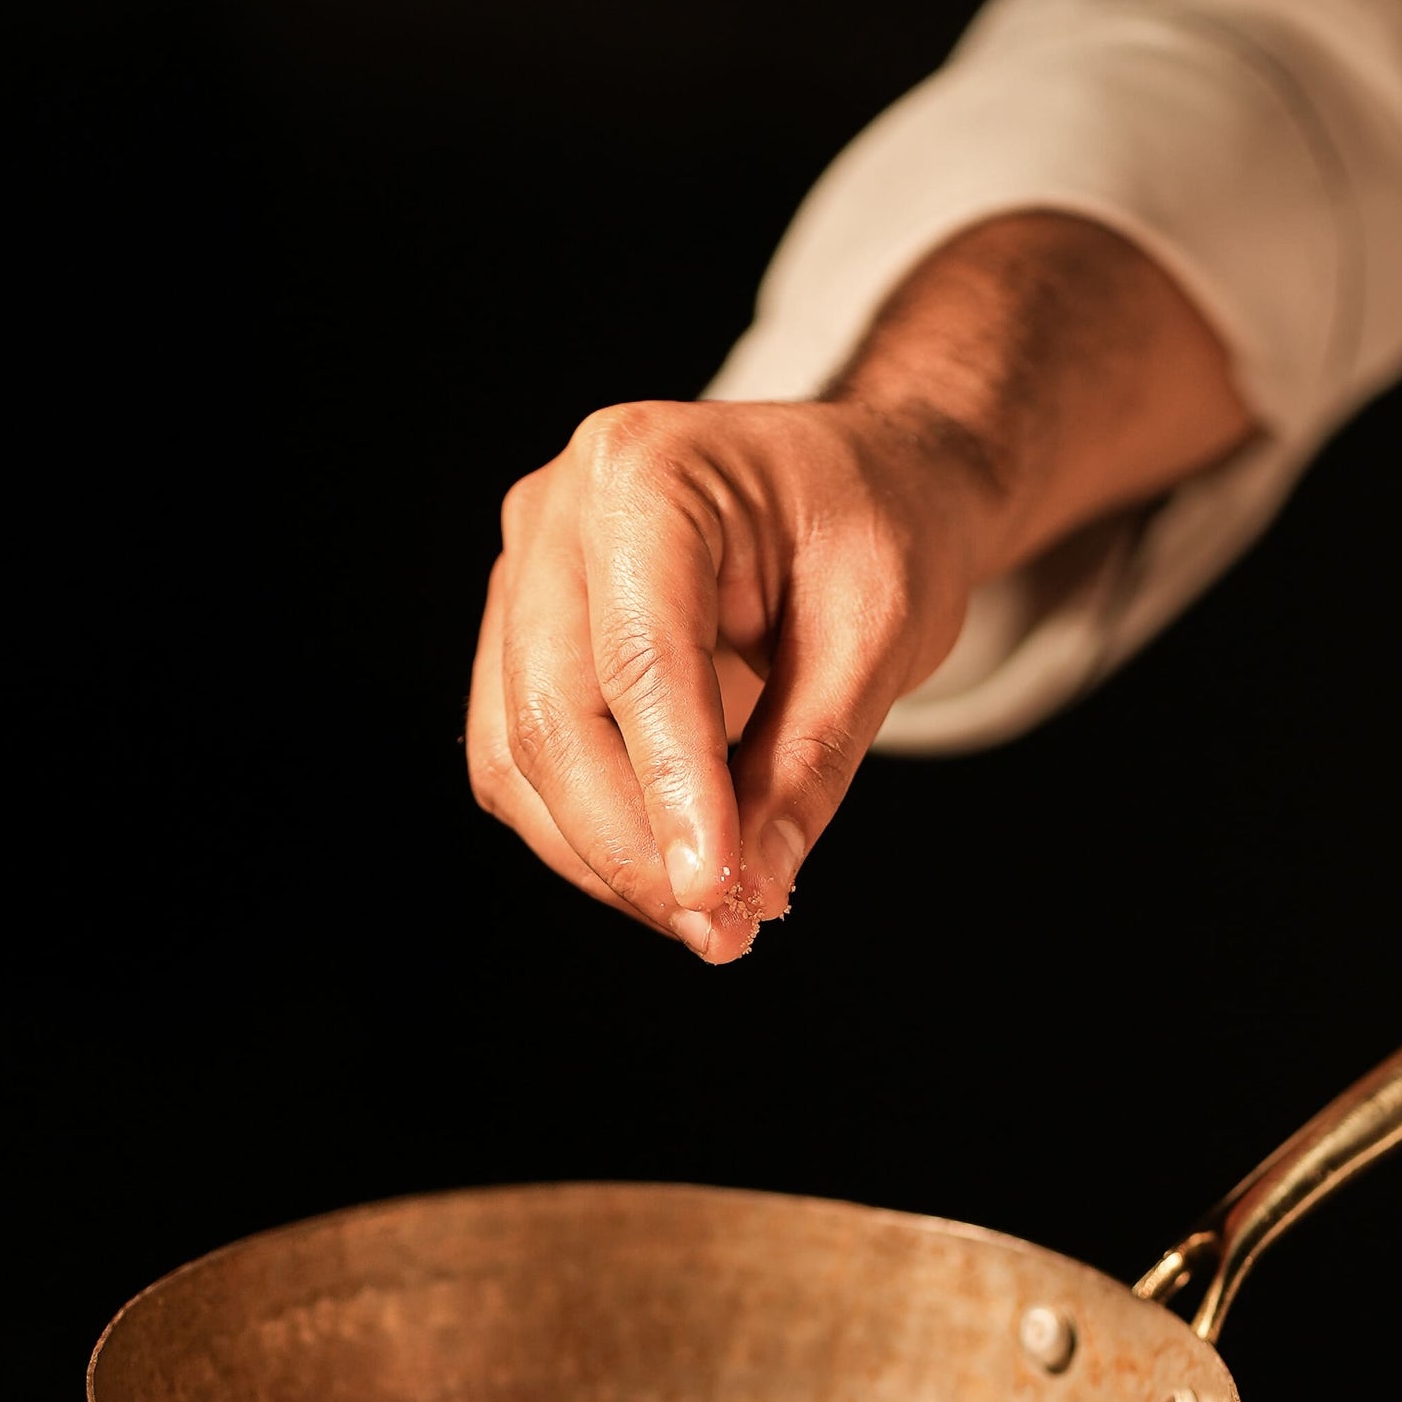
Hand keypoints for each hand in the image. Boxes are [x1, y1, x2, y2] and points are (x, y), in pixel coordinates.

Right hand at [467, 213, 1252, 958]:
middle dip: (634, 848)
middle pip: (555, 716)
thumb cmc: (880, 529)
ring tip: (712, 918)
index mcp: (650, 470)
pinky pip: (517, 764)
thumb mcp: (884, 634)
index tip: (718, 894)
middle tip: (726, 931)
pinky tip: (671, 874)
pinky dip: (588, 837)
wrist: (862, 484)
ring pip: (517, 756)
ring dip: (605, 861)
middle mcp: (559, 512)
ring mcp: (524, 572)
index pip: (641, 656)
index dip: (673, 788)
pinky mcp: (519, 637)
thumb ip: (811, 761)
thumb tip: (750, 891)